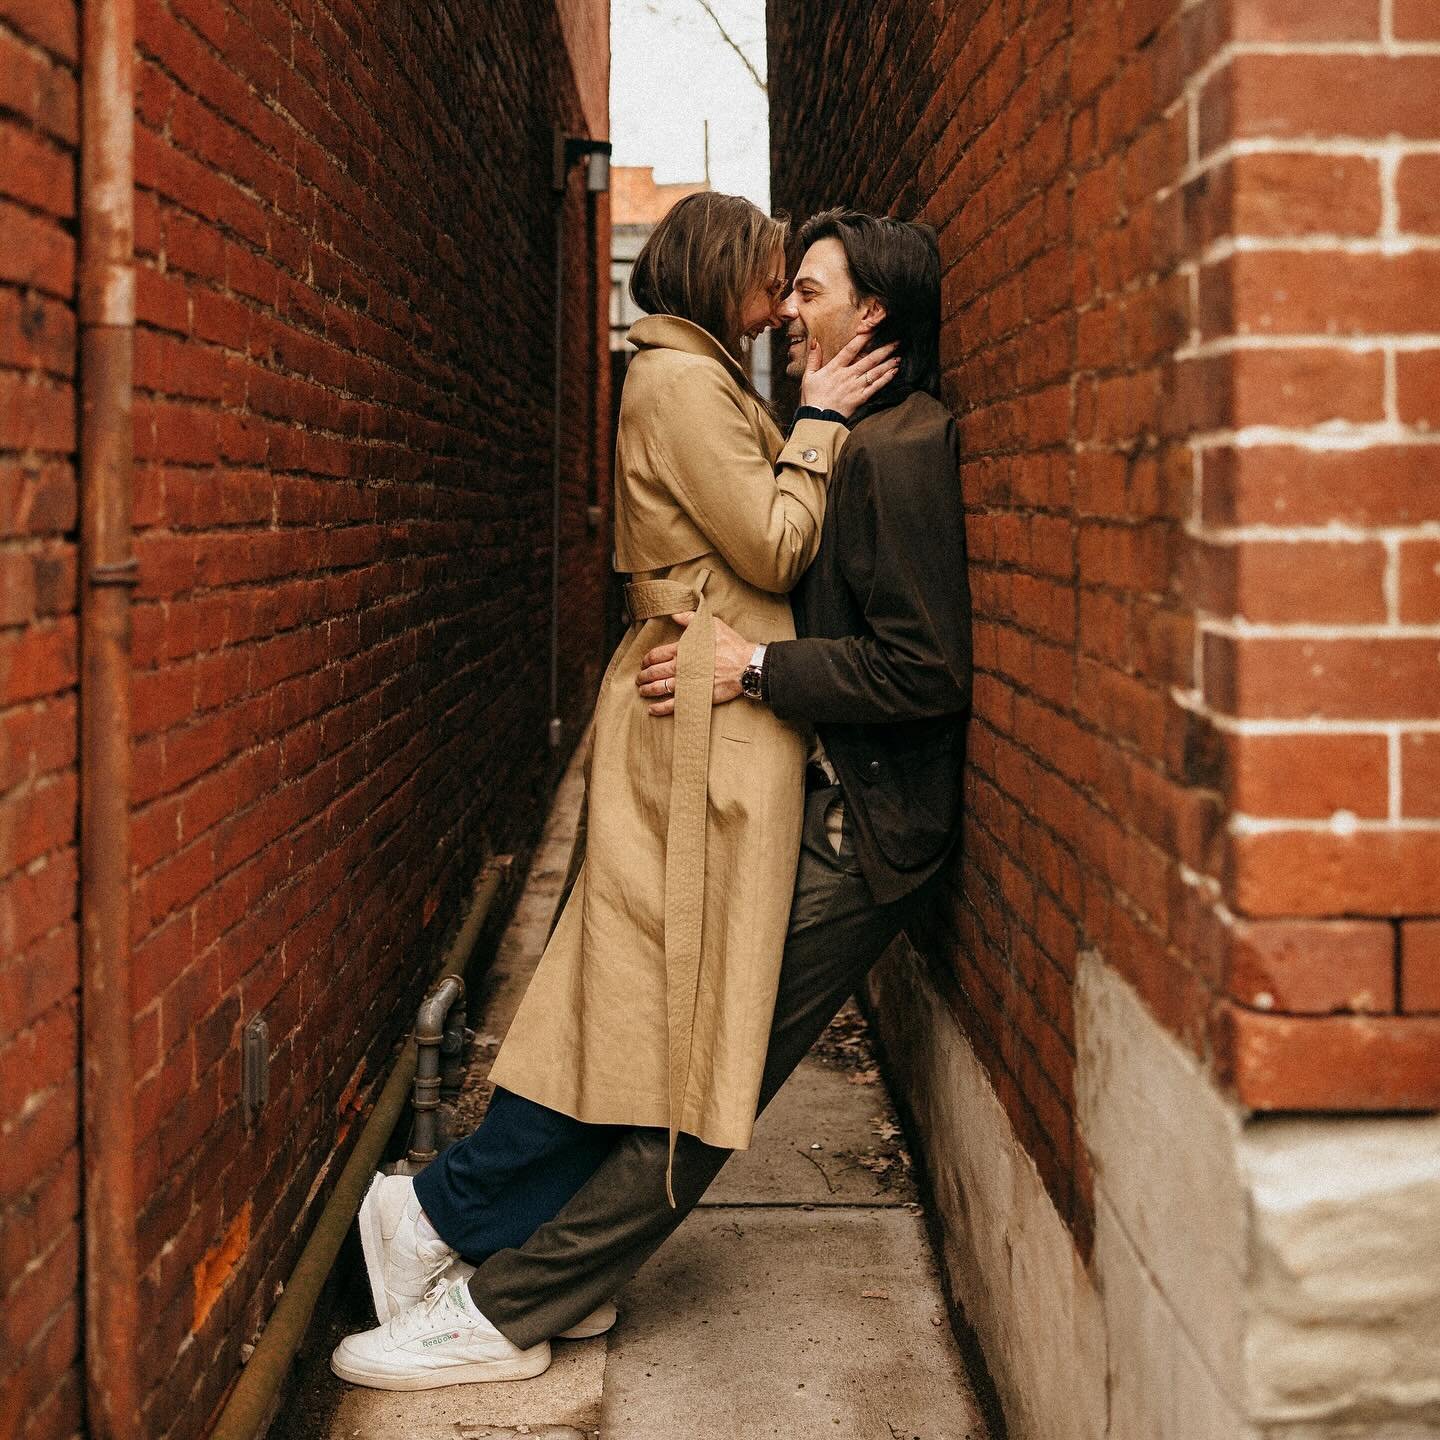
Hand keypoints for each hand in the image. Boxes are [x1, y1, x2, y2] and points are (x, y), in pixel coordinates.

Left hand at [636, 612, 751, 716]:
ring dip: (648, 689)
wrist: (747, 666)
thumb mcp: (712, 625)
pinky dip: (660, 707)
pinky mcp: (695, 697)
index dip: (648, 659)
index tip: (644, 663)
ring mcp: (687, 683)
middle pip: (655, 672)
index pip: (658, 654)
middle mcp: (682, 667)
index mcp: (684, 649)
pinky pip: (673, 705)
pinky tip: (652, 709)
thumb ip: (691, 619)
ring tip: (642, 691)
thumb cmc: (732, 645)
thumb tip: (675, 614)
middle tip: (639, 678)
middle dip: (644, 675)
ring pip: (660, 687)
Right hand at [799, 327, 900, 417]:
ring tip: (898, 356)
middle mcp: (847, 375)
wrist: (817, 419)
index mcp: (834, 368)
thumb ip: (813, 358)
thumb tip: (815, 342)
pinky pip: (875, 387)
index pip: (850, 349)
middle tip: (896, 342)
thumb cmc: (812, 398)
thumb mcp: (808, 376)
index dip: (863, 338)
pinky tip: (893, 372)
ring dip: (888, 364)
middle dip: (884, 350)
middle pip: (869, 359)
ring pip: (875, 372)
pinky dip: (885, 379)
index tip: (873, 329)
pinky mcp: (860, 398)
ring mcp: (855, 387)